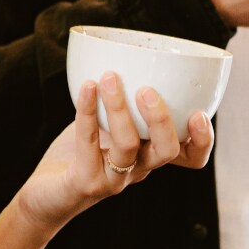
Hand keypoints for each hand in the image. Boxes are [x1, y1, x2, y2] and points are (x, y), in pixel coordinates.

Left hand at [17, 71, 213, 230]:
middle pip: (167, 151)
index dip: (203, 140)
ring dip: (119, 108)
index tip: (199, 113)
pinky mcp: (86, 182)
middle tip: (147, 90)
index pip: (191, 158)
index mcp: (149, 155)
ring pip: (129, 145)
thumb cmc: (80, 153)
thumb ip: (123, 100)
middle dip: (162, 119)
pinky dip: (88, 111)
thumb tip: (130, 53)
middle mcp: (137, 169)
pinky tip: (87, 87)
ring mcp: (113, 179)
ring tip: (109, 77)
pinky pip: (89, 143)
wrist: (45, 196)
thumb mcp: (107, 124)